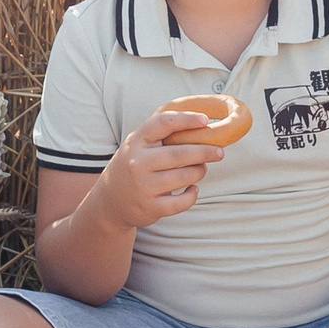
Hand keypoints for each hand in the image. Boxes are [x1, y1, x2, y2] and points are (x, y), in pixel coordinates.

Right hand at [94, 110, 226, 229]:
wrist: (110, 200)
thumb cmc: (133, 166)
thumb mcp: (138, 145)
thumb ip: (160, 134)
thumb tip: (200, 123)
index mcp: (136, 141)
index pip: (162, 123)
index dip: (186, 120)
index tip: (205, 120)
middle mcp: (137, 162)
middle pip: (179, 154)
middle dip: (204, 152)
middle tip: (219, 152)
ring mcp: (143, 186)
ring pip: (183, 177)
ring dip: (198, 172)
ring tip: (201, 169)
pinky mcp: (150, 207)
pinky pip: (181, 202)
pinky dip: (192, 195)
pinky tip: (192, 189)